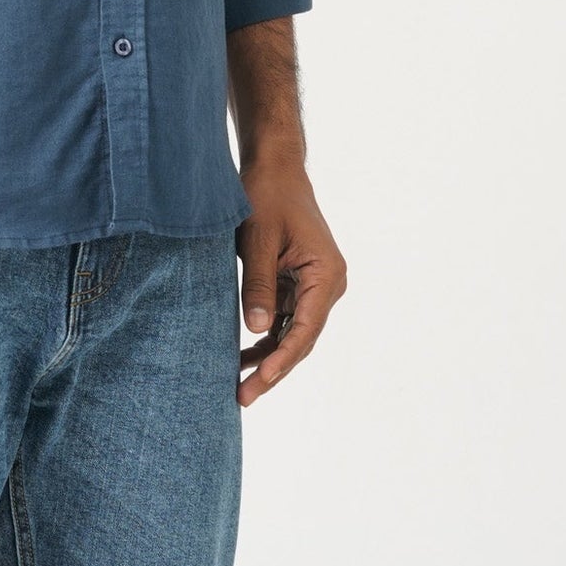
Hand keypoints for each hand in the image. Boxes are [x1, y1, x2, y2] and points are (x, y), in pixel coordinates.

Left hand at [234, 157, 346, 406]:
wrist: (274, 167)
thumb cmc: (267, 195)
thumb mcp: (258, 239)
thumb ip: (258, 284)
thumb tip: (255, 331)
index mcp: (326, 275)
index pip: (305, 329)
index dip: (281, 359)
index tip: (259, 381)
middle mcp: (327, 285)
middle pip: (301, 338)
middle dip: (272, 368)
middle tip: (242, 397)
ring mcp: (314, 286)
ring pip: (292, 333)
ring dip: (267, 357)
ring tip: (239, 386)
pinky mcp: (299, 283)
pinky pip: (284, 318)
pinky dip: (265, 336)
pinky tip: (243, 356)